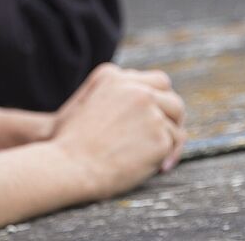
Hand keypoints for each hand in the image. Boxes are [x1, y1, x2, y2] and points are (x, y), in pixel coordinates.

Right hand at [49, 65, 185, 198]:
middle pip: (171, 98)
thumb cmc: (70, 141)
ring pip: (175, 122)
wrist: (69, 164)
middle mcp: (134, 89)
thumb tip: (141, 105)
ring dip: (170, 139)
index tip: (158, 115)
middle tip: (167, 136)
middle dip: (173, 118)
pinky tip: (158, 167)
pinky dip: (169, 156)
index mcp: (112, 77)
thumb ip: (113, 95)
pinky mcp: (159, 135)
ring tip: (161, 156)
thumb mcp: (86, 103)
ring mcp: (149, 111)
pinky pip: (173, 144)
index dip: (160, 100)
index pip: (156, 81)